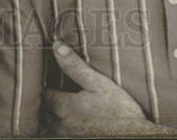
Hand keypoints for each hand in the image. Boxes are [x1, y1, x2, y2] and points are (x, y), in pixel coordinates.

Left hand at [44, 40, 167, 135]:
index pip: (42, 92)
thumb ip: (75, 66)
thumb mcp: (99, 84)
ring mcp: (65, 137)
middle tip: (47, 88)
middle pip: (41, 110)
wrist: (135, 138)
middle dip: (43, 99)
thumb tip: (57, 46)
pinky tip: (64, 121)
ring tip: (52, 105)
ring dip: (46, 115)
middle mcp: (59, 124)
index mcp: (62, 106)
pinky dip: (54, 127)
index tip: (45, 77)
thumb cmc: (120, 112)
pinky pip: (55, 135)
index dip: (42, 83)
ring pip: (46, 124)